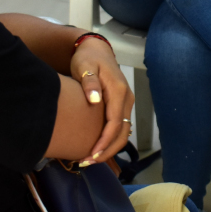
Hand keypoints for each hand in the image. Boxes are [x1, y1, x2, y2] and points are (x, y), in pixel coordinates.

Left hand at [71, 39, 134, 165]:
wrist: (96, 49)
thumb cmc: (88, 58)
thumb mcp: (84, 66)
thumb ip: (89, 82)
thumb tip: (95, 100)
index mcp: (118, 90)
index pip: (115, 123)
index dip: (104, 141)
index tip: (91, 154)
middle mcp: (126, 99)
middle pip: (122, 132)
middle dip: (107, 151)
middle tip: (88, 162)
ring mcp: (126, 103)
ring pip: (122, 132)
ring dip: (109, 148)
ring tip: (90, 158)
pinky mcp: (121, 105)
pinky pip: (119, 127)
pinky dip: (110, 140)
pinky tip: (96, 147)